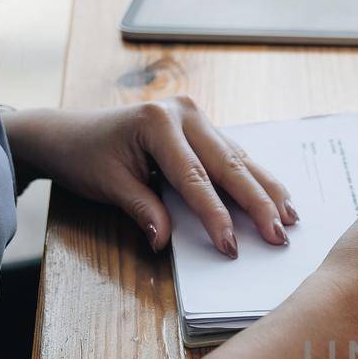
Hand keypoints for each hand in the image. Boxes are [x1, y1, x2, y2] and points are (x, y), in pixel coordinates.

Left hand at [2, 98, 296, 256]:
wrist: (67, 133)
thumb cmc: (84, 157)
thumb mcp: (108, 185)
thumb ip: (142, 210)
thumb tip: (164, 242)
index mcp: (157, 122)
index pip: (194, 178)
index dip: (215, 215)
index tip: (232, 245)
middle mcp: (183, 113)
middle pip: (228, 165)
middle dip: (257, 203)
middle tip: (279, 234)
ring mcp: (194, 116)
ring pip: (238, 159)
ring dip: (266, 190)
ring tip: (290, 218)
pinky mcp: (201, 126)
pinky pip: (233, 155)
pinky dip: (255, 178)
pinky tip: (277, 196)